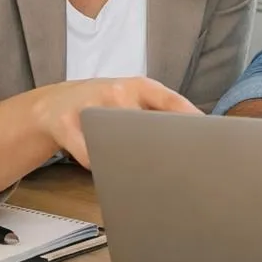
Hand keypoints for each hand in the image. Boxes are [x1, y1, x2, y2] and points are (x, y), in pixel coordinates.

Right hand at [33, 77, 197, 167]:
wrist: (52, 105)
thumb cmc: (103, 106)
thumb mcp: (133, 100)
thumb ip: (159, 112)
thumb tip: (198, 138)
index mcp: (140, 86)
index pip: (173, 102)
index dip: (193, 122)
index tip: (209, 141)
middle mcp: (117, 91)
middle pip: (148, 125)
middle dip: (164, 147)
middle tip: (179, 167)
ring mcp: (90, 106)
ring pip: (118, 142)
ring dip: (131, 161)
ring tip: (142, 175)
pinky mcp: (65, 125)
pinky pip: (91, 156)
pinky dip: (101, 167)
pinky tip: (106, 170)